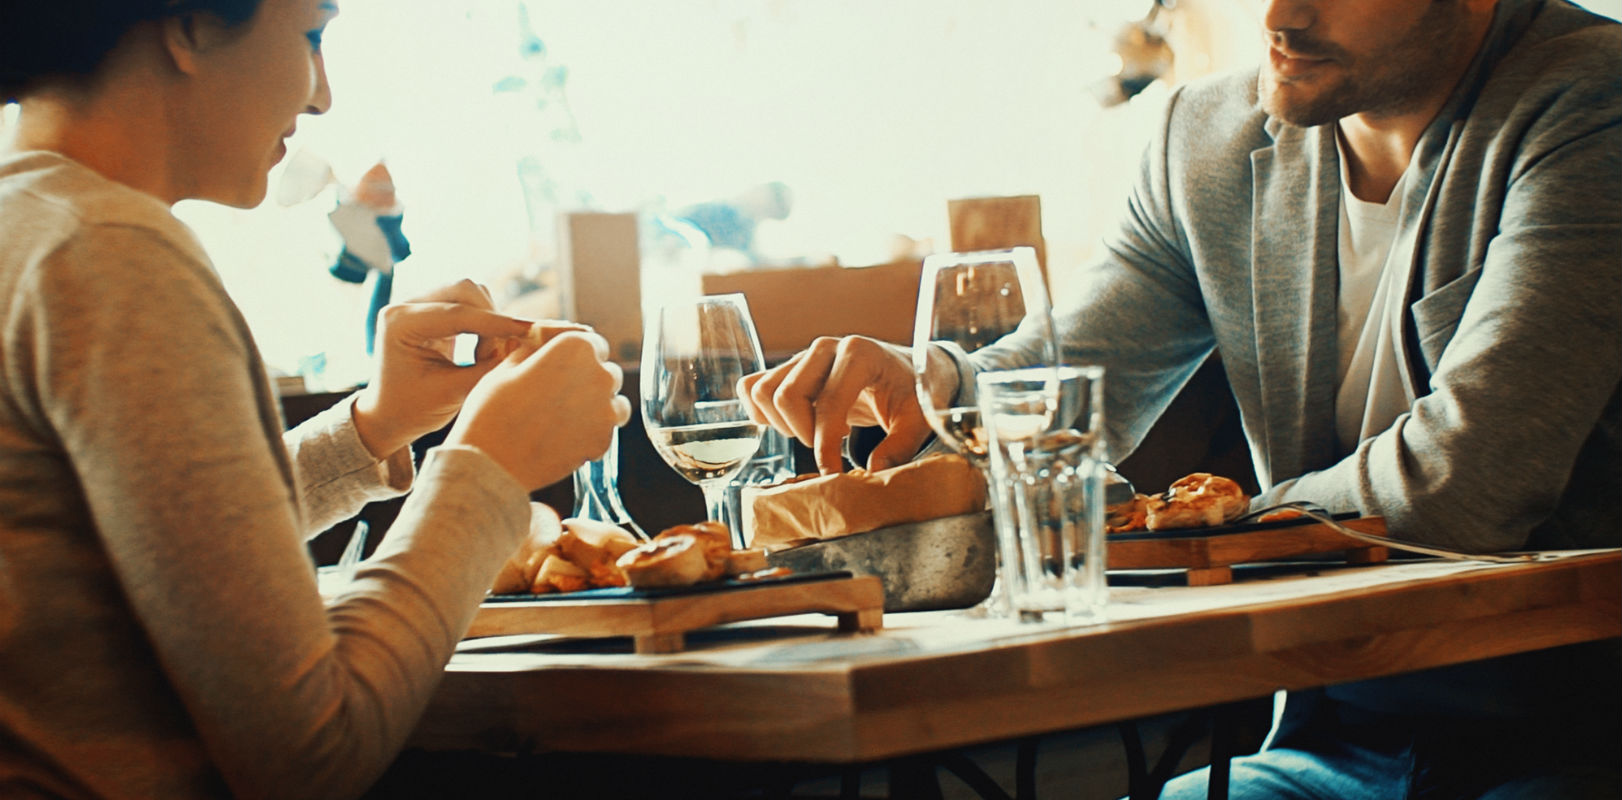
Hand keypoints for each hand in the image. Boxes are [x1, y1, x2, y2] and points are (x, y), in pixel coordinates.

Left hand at [352, 280, 586, 458]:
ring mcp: (418, 304)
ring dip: (488, 320)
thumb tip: (525, 348)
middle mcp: (405, 305)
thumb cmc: (411, 409)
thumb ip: (487, 369)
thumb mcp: (451, 394)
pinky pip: (468, 304)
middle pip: (464, 290)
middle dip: (491, 319)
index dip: (497, 323)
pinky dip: (484, 323)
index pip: (457, 313)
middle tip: (497, 355)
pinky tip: (482, 348)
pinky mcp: (432, 310)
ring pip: (470, 293)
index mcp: (399, 322)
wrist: (387, 415)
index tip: (530, 331)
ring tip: (484, 356)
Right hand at [446, 330, 631, 490]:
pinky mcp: (603, 440)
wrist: (490, 460)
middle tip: (560, 396)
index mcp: (576, 347)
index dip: (579, 356)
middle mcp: (599, 374)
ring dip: (597, 408)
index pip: (594, 344)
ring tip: (566, 419)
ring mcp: (605, 410)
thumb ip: (533, 353)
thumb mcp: (507, 368)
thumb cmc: (492, 410)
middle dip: (589, 382)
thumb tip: (538, 347)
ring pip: (614, 404)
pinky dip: (591, 434)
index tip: (566, 367)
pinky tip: (565, 438)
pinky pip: (606, 432)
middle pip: (607, 373)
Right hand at [736, 335, 955, 473]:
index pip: (827, 403)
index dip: (824, 445)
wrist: (907, 369)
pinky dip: (761, 412)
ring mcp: (803, 354)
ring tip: (813, 433)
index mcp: (860, 354)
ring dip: (781, 423)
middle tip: (827, 447)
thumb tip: (872, 472)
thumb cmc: (912, 392)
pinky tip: (792, 424)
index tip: (833, 473)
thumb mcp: (917, 420)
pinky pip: (752, 387)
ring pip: (763, 391)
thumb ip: (899, 447)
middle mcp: (826, 347)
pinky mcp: (788, 366)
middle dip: (802, 434)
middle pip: (786, 396)